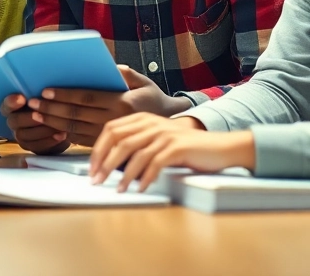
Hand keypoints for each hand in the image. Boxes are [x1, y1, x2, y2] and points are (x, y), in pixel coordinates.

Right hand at [1, 94, 69, 153]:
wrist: (60, 125)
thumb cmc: (51, 106)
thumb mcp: (46, 98)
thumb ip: (41, 95)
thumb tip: (45, 90)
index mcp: (13, 107)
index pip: (6, 104)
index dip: (12, 102)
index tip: (22, 98)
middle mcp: (13, 122)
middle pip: (14, 121)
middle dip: (28, 118)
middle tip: (40, 114)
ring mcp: (20, 136)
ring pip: (24, 135)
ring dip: (42, 130)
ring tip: (57, 125)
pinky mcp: (31, 147)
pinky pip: (36, 146)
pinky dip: (50, 140)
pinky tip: (61, 135)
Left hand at [23, 66, 191, 146]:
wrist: (172, 131)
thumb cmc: (154, 100)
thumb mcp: (144, 82)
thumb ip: (125, 73)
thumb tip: (109, 67)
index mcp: (121, 101)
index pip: (86, 98)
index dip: (63, 95)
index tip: (45, 91)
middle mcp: (115, 120)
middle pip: (76, 114)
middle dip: (51, 109)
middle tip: (30, 104)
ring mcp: (111, 135)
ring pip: (75, 129)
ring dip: (53, 123)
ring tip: (35, 117)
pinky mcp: (110, 146)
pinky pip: (83, 141)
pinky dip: (65, 135)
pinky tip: (52, 129)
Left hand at [89, 113, 255, 192]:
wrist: (218, 146)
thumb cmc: (186, 147)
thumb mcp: (158, 139)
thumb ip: (137, 143)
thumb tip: (110, 163)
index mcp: (143, 119)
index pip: (112, 129)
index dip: (98, 149)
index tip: (91, 168)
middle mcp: (152, 124)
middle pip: (119, 141)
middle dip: (104, 162)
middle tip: (97, 180)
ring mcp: (164, 135)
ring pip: (135, 154)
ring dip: (123, 175)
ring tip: (118, 189)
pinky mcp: (177, 147)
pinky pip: (155, 164)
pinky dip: (145, 179)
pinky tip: (140, 189)